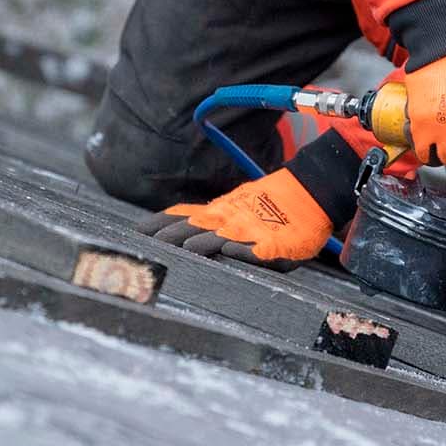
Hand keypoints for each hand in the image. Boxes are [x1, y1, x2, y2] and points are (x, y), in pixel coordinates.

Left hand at [135, 168, 333, 267]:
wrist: (308, 193)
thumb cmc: (270, 206)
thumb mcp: (234, 207)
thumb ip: (210, 217)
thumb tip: (176, 230)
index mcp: (218, 212)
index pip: (180, 216)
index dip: (158, 224)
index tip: (136, 233)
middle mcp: (228, 221)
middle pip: (193, 229)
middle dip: (171, 238)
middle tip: (151, 246)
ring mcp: (249, 233)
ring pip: (220, 238)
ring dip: (200, 244)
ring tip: (185, 250)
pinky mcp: (271, 247)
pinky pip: (255, 250)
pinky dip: (241, 251)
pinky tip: (228, 252)